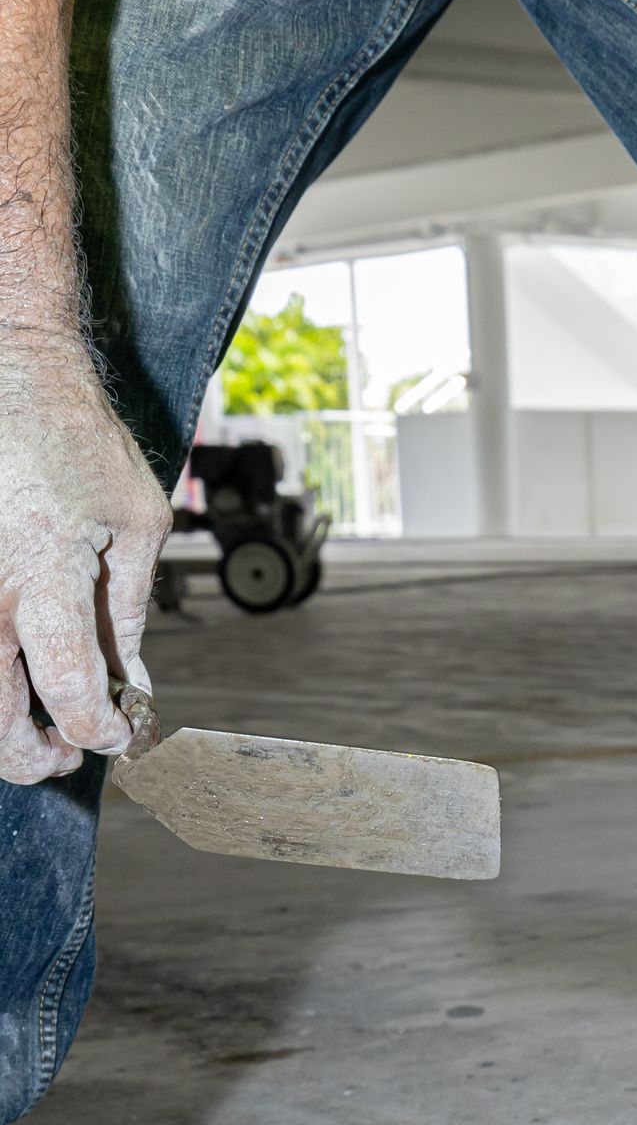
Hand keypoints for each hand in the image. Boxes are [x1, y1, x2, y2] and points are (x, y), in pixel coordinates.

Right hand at [0, 339, 173, 783]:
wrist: (6, 369)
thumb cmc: (73, 436)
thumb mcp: (135, 523)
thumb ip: (127, 612)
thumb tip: (130, 684)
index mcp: (42, 576)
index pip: (70, 690)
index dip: (97, 732)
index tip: (116, 736)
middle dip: (32, 755)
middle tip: (64, 752)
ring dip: (0, 727)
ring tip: (37, 724)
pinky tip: (13, 670)